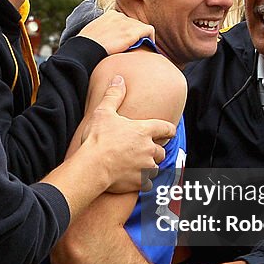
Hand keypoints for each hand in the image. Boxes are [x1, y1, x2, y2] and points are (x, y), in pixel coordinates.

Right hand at [76, 11, 154, 54]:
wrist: (85, 49)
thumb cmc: (85, 47)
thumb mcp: (92, 35)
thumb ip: (101, 35)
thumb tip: (102, 43)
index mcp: (109, 16)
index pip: (124, 22)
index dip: (126, 34)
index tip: (125, 44)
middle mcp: (119, 16)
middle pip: (134, 25)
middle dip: (135, 36)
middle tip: (135, 49)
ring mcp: (126, 23)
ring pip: (141, 28)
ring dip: (142, 39)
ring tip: (142, 51)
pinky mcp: (132, 31)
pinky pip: (149, 31)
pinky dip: (151, 39)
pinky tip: (149, 49)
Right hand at [77, 75, 174, 192]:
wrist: (93, 167)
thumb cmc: (98, 139)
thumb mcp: (103, 112)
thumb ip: (114, 95)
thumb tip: (119, 79)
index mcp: (144, 130)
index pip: (166, 128)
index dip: (169, 130)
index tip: (169, 131)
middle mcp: (149, 148)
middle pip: (161, 151)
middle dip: (155, 151)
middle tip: (145, 151)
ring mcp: (146, 166)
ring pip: (156, 167)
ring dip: (150, 167)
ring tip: (139, 166)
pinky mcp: (140, 182)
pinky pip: (147, 183)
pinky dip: (143, 182)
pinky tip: (134, 181)